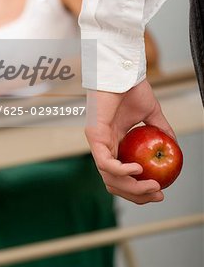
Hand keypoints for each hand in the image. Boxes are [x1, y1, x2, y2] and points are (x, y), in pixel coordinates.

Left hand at [85, 79, 175, 203]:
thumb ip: (160, 130)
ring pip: (109, 178)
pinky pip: (105, 163)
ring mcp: (97, 143)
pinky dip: (121, 172)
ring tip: (152, 186)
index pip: (121, 176)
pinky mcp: (94, 136)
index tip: (159, 192)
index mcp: (115, 143)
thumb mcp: (150, 114)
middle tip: (158, 195)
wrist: (121, 72)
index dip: (138, 189)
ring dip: (132, 188)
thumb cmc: (131, 88)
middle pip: (115, 183)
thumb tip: (173, 147)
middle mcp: (104, 146)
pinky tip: (137, 170)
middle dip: (137, 195)